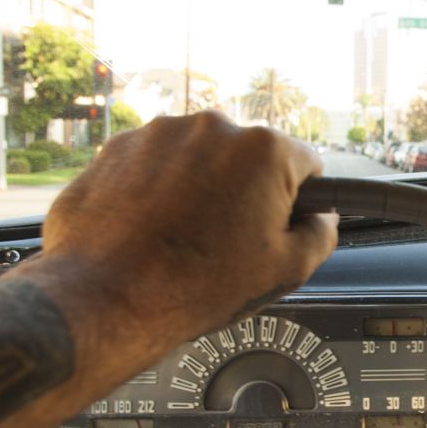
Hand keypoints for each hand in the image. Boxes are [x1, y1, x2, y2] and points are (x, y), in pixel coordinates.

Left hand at [40, 112, 337, 347]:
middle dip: (244, 191)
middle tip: (228, 241)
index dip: (298, 200)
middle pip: (248, 157)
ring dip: (198, 188)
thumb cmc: (194, 286)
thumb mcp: (286, 272)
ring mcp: (160, 133)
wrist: (104, 299)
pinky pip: (154, 164)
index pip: (306, 163)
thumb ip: (320, 234)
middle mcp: (213, 128)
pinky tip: (150, 230)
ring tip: (182, 239)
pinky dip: (156, 190)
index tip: (280, 223)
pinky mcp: (119, 148)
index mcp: (264, 151)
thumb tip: (322, 219)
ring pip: (198, 159)